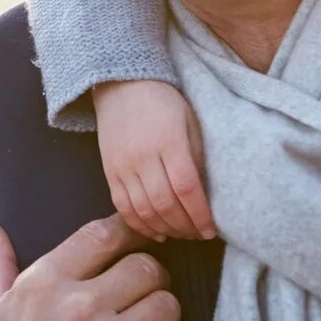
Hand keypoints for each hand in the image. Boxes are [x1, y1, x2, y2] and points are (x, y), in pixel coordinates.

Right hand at [95, 79, 214, 240]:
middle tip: (199, 235)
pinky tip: (156, 232)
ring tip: (181, 234)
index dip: (200, 214)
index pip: (186, 188)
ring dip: (165, 229)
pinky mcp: (109, 172)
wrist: (122, 85)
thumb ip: (196, 157)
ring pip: (143, 210)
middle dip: (185, 227)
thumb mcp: (190, 121)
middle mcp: (143, 157)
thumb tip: (204, 195)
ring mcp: (122, 166)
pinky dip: (140, 225)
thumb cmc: (164, 102)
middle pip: (165, 204)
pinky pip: (122, 207)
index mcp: (169, 142)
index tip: (211, 230)